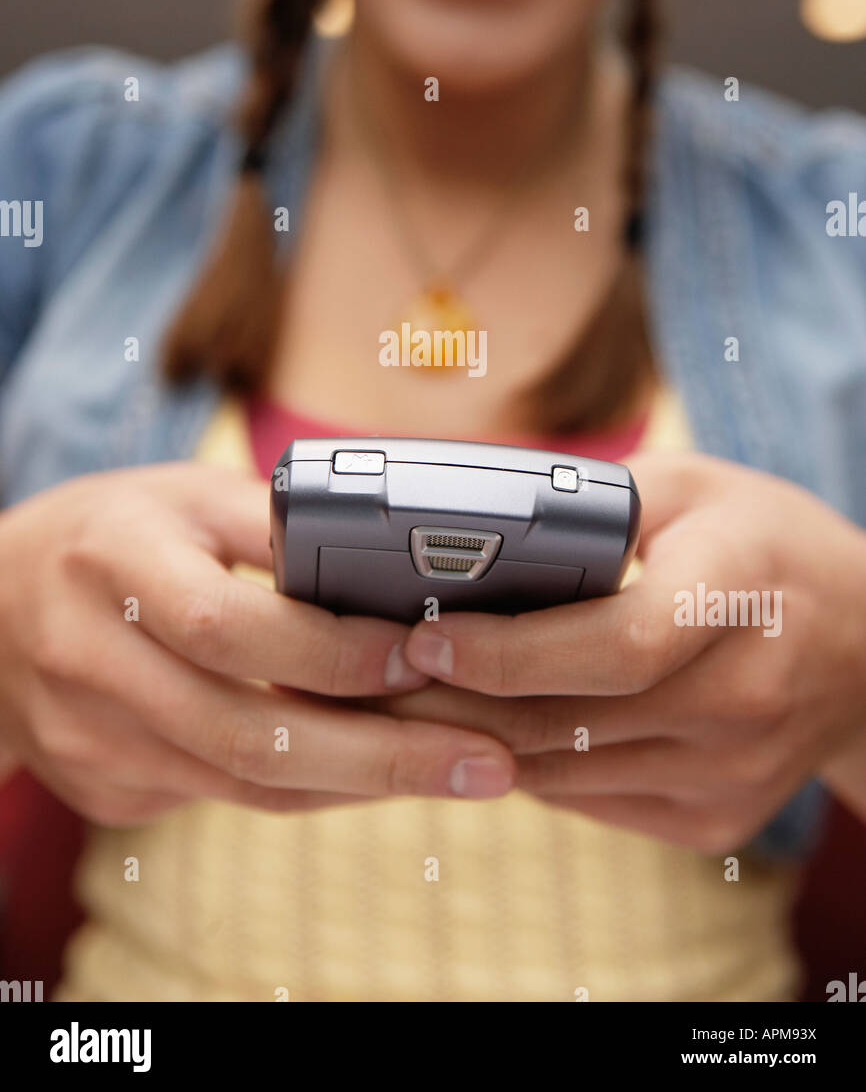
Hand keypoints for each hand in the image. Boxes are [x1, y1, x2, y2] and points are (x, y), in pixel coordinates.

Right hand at [0, 464, 514, 825]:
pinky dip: (309, 789)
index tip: (425, 655)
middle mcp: (92, 660)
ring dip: (361, 784)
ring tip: (457, 771)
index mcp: (115, 564)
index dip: (334, 651)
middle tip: (486, 760)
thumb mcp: (185, 494)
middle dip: (383, 756)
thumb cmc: (112, 533)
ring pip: (244, 783)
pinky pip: (225, 798)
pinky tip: (373, 771)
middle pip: (248, 734)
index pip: (232, 626)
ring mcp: (90, 737)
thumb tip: (393, 550)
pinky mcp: (101, 784)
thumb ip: (278, 520)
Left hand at [373, 452, 865, 852]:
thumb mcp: (690, 486)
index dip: (507, 652)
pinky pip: (593, 803)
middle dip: (454, 705)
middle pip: (573, 723)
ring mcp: (733, 769)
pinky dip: (530, 769)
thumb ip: (591, 504)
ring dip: (475, 744)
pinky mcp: (718, 817)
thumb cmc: (763, 545)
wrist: (864, 645)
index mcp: (736, 593)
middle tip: (373, 679)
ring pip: (570, 774)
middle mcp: (743, 696)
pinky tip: (484, 733)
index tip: (423, 638)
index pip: (613, 645)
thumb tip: (470, 534)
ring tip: (404, 707)